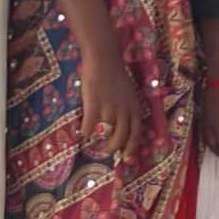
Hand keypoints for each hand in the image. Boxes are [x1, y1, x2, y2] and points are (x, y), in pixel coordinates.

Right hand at [77, 36, 144, 161]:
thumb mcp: (129, 94)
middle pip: (121, 138)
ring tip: (94, 142)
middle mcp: (124, 110)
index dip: (132, 148)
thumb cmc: (116, 77)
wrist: (105, 59)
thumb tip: (124, 128)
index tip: (127, 159)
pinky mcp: (94, 104)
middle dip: (113, 148)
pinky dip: (85, 131)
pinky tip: (82, 132)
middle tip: (106, 152)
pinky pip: (89, 126)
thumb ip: (128, 110)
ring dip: (99, 140)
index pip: (137, 133)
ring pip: (105, 133)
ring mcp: (109, 107)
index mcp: (134, 107)